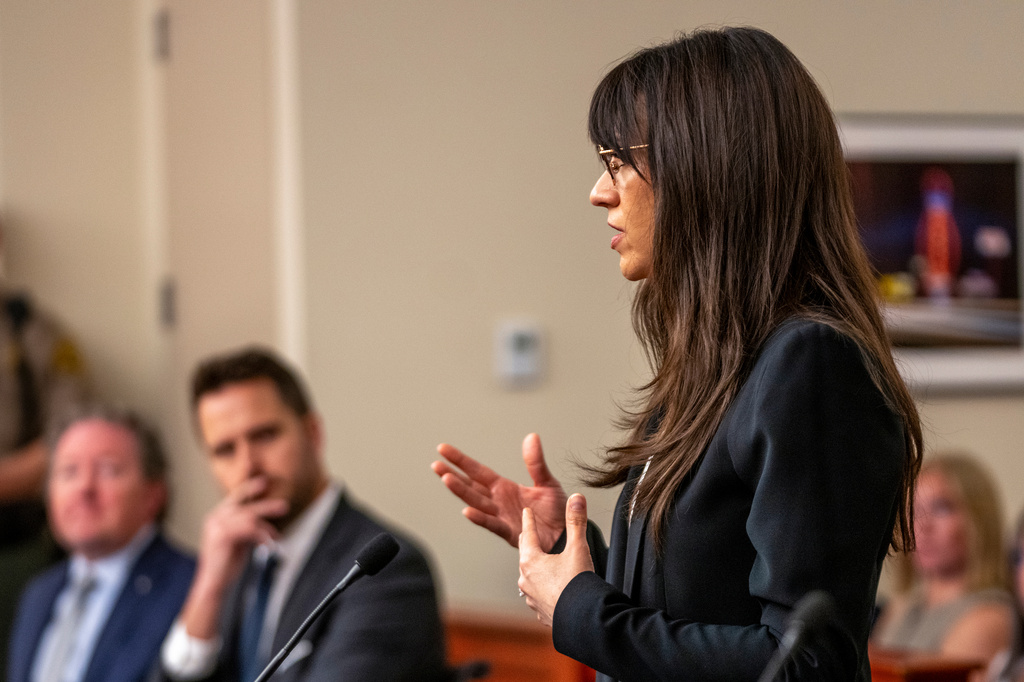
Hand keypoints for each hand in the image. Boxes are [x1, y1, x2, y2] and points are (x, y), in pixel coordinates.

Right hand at [181, 476, 287, 638]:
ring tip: (277, 536)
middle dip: (266, 505)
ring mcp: (217, 526)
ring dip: (267, 527)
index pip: (235, 496)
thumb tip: (265, 522)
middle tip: (284, 506)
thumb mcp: (239, 540)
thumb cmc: (227, 563)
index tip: (264, 480)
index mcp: (217, 516)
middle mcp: (215, 518)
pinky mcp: (222, 536)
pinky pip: (249, 529)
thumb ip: (247, 528)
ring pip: (250, 517)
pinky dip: (263, 536)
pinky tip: (270, 545)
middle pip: (244, 504)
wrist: (214, 583)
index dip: (249, 487)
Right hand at [433, 433, 566, 549]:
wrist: (567, 536)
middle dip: (453, 475)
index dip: (461, 460)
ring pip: (476, 502)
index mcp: (504, 488)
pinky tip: (467, 510)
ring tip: (447, 479)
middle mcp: (498, 501)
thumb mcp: (547, 482)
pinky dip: (479, 518)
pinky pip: (492, 524)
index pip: (477, 471)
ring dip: (461, 491)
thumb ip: (536, 462)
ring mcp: (501, 517)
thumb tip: (531, 437)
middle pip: (470, 486)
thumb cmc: (556, 511)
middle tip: (436, 464)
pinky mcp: (510, 532)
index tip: (443, 450)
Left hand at [518, 494, 593, 625]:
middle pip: (526, 555)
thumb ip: (576, 522)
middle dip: (528, 543)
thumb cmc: (577, 583)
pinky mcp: (540, 612)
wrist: (582, 619)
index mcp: (531, 561)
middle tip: (527, 534)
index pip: (529, 534)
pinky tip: (547, 590)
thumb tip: (576, 497)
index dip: (529, 521)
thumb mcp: (578, 548)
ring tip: (538, 564)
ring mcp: (531, 597)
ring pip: (529, 577)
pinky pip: (538, 595)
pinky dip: (542, 588)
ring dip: (534, 568)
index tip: (526, 512)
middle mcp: (526, 579)